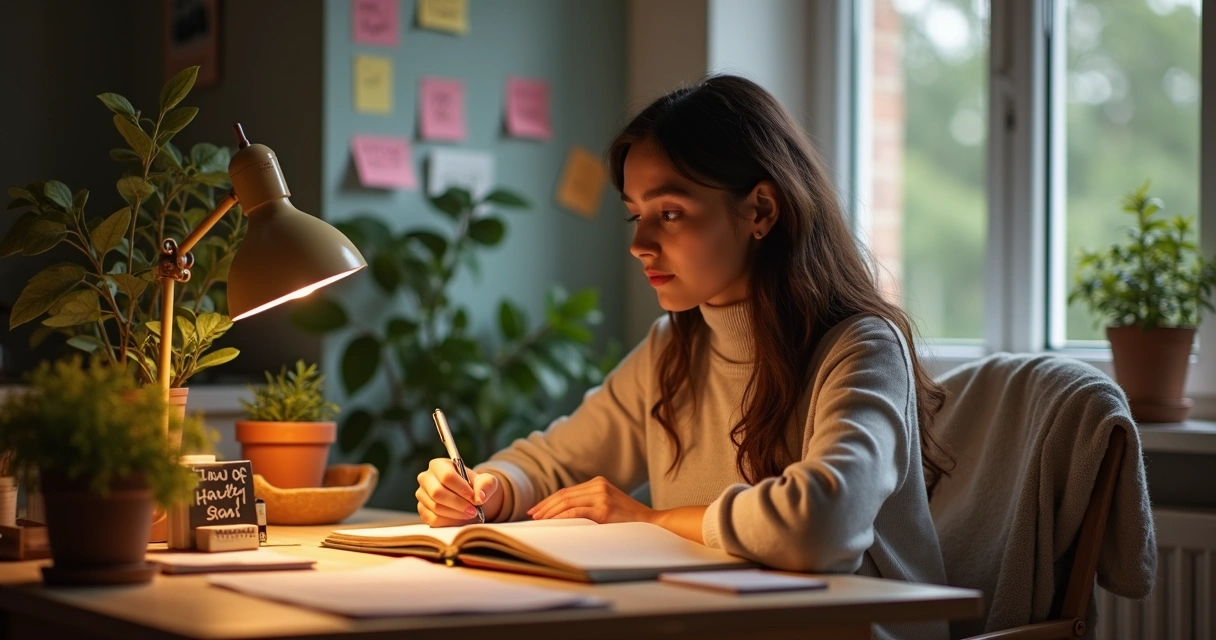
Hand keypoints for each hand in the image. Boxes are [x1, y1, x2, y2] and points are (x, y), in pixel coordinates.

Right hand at [416, 458, 500, 526]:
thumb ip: (487, 484)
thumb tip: (480, 497)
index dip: (462, 489)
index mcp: (438, 465)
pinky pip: (432, 519)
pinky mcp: (422, 510)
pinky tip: (460, 519)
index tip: (475, 499)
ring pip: (436, 507)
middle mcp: (425, 478)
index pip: (447, 476)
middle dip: (458, 504)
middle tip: (474, 511)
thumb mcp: (486, 481)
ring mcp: (421, 495)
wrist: (468, 498)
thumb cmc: (475, 486)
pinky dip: (449, 522)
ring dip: (455, 514)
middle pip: (437, 493)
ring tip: (470, 515)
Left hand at [527, 476, 654, 523]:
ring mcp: (602, 496)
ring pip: (567, 501)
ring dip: (549, 511)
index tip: (536, 509)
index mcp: (598, 483)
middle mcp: (599, 486)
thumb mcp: (608, 506)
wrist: (652, 524)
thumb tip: (563, 514)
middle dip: (545, 505)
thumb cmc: (629, 520)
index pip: (567, 491)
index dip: (549, 500)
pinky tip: (552, 522)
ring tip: (538, 519)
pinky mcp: (604, 509)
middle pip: (564, 494)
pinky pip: (576, 511)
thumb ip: (590, 504)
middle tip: (531, 514)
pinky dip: (561, 516)